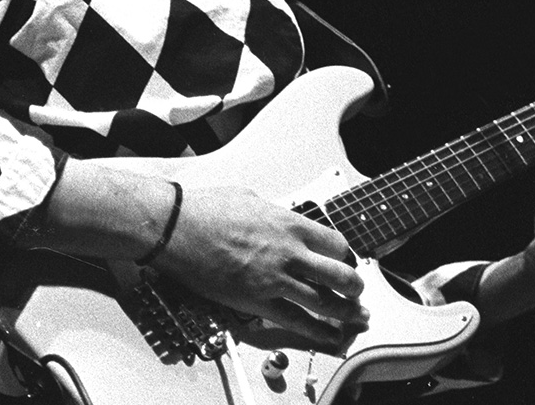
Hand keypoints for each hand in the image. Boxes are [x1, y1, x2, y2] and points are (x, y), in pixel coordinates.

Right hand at [154, 184, 368, 345]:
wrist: (178, 228)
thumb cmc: (207, 210)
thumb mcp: (252, 199)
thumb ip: (273, 215)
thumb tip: (278, 219)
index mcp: (290, 224)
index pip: (336, 243)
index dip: (344, 255)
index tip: (344, 261)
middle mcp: (290, 252)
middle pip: (339, 275)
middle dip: (354, 286)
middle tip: (356, 291)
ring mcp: (275, 279)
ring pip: (325, 302)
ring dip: (345, 312)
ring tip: (355, 318)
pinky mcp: (257, 301)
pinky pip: (296, 321)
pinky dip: (317, 331)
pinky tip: (330, 336)